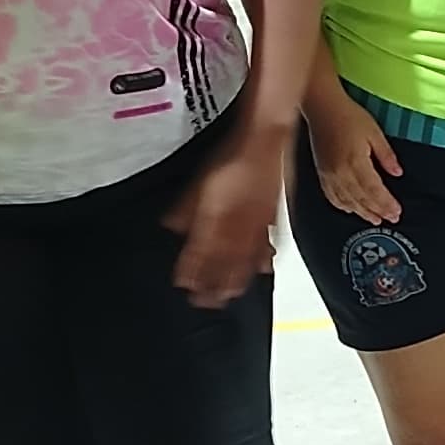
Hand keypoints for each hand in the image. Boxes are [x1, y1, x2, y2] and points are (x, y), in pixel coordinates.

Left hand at [163, 130, 289, 306]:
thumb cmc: (231, 156)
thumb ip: (185, 207)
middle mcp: (237, 225)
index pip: (200, 252)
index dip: (192, 272)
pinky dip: (264, 260)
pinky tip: (263, 269)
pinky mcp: (272, 217)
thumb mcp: (199, 180)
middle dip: (213, 285)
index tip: (185, 286)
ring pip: (245, 258)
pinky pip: (267, 244)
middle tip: (206, 303)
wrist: (264, 140)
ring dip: (237, 279)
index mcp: (215, 217)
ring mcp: (257, 223)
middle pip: (223, 263)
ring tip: (230, 295)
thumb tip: (172, 225)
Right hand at [304, 99, 404, 226]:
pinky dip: (343, 206)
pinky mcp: (322, 174)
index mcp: (356, 162)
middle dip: (378, 211)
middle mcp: (341, 173)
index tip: (397, 212)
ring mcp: (329, 175)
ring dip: (362, 212)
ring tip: (375, 220)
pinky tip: (350, 209)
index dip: (386, 204)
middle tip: (391, 220)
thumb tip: (398, 173)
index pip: (374, 190)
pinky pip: (332, 196)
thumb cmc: (349, 116)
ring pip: (347, 201)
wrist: (322, 108)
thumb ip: (386, 155)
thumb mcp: (374, 132)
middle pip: (362, 199)